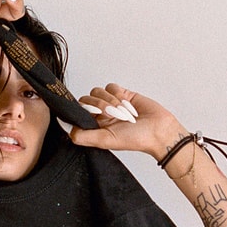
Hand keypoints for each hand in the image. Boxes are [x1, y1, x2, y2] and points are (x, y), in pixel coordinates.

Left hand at [65, 83, 187, 160]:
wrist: (159, 130)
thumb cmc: (135, 139)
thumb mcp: (106, 140)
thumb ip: (84, 136)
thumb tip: (66, 130)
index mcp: (94, 126)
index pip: (78, 112)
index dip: (85, 111)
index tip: (96, 116)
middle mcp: (99, 115)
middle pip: (87, 99)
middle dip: (100, 106)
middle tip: (113, 116)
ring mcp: (110, 103)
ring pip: (98, 91)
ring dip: (111, 101)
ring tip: (123, 112)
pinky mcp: (121, 94)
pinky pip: (111, 86)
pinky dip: (118, 94)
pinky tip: (127, 103)